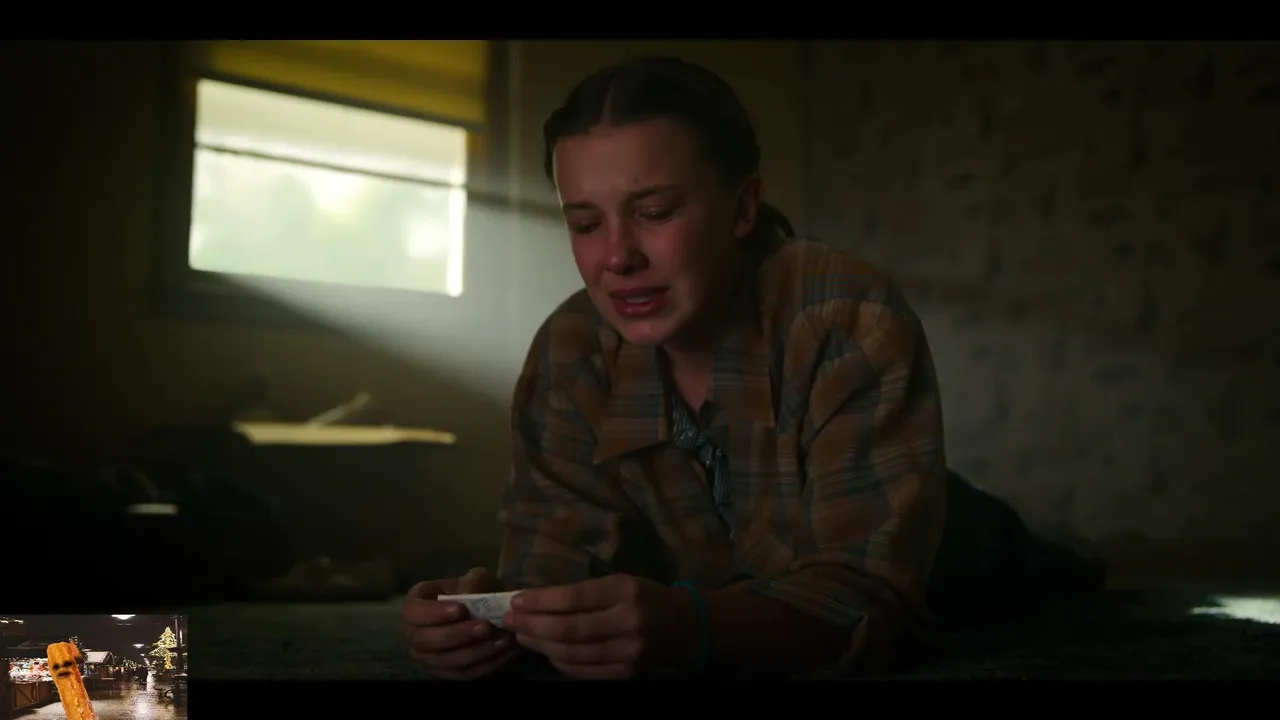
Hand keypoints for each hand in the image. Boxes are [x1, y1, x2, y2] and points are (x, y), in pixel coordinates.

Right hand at [401, 567, 517, 679]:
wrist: (481, 612)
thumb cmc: (471, 591)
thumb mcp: (473, 579)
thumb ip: (471, 582)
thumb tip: (468, 595)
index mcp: (414, 606)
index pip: (414, 613)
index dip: (434, 613)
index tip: (460, 609)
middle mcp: (414, 635)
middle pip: (428, 641)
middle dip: (458, 635)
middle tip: (485, 627)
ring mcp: (428, 657)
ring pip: (446, 661)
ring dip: (475, 652)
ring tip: (501, 640)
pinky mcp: (445, 672)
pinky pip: (461, 674)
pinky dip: (483, 665)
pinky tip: (503, 653)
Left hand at [504, 574, 692, 678]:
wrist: (684, 626)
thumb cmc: (645, 597)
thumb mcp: (620, 582)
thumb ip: (585, 592)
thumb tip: (538, 600)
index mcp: (626, 591)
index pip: (575, 597)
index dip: (541, 601)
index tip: (516, 601)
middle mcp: (629, 622)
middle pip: (570, 629)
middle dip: (534, 625)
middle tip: (510, 620)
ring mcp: (629, 653)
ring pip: (572, 653)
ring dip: (541, 645)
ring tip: (523, 635)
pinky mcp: (626, 674)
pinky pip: (583, 671)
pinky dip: (560, 662)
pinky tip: (547, 651)